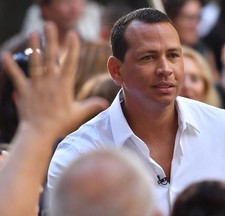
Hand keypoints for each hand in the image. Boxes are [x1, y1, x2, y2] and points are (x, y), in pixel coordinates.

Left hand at [1, 22, 108, 138]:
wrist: (39, 133)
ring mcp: (36, 85)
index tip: (73, 34)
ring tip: (33, 32)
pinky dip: (11, 67)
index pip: (70, 63)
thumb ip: (92, 105)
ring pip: (35, 62)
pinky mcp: (24, 91)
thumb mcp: (78, 114)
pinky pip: (17, 77)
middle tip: (49, 25)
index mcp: (64, 85)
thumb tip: (105, 103)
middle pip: (50, 57)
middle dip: (50, 40)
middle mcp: (50, 81)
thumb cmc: (60, 124)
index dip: (72, 48)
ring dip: (34, 46)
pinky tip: (5, 55)